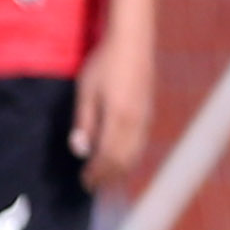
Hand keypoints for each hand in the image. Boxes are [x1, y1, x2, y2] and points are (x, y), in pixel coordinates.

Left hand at [72, 31, 155, 188]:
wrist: (133, 43)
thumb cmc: (104, 64)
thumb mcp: (86, 91)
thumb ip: (84, 122)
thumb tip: (80, 150)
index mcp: (118, 118)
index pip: (107, 157)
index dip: (96, 173)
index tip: (84, 183)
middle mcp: (136, 123)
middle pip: (123, 161)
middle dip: (107, 176)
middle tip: (92, 185)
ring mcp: (146, 119)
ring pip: (134, 154)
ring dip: (119, 170)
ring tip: (104, 177)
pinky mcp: (149, 113)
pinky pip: (140, 144)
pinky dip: (129, 157)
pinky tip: (120, 159)